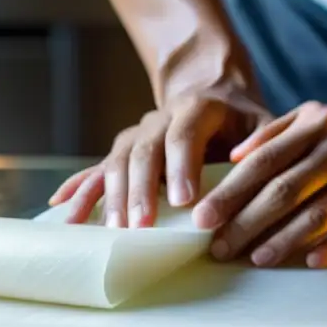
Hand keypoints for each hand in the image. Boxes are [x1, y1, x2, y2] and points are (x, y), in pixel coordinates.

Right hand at [49, 81, 270, 226]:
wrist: (213, 96)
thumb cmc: (244, 122)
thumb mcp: (264, 125)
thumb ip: (262, 147)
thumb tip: (254, 176)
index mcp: (198, 107)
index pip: (184, 134)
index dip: (181, 166)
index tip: (184, 201)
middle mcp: (160, 118)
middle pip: (145, 150)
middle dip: (141, 190)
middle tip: (141, 225)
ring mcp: (137, 135)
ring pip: (117, 161)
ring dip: (112, 195)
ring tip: (112, 230)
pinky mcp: (123, 153)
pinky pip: (96, 169)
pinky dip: (79, 188)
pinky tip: (61, 209)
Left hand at [192, 102, 326, 267]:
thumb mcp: (317, 117)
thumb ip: (274, 133)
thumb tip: (232, 158)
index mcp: (316, 128)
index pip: (264, 163)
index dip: (230, 192)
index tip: (201, 217)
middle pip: (283, 191)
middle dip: (245, 221)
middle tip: (217, 247)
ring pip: (316, 213)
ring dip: (282, 239)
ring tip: (253, 258)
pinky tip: (309, 261)